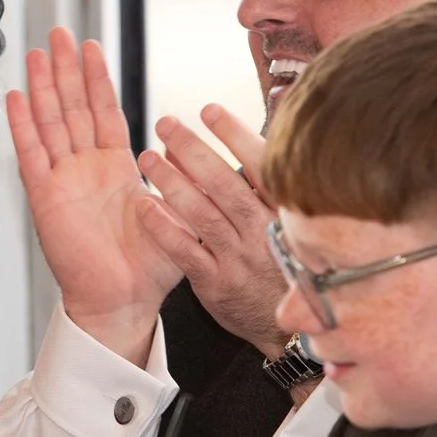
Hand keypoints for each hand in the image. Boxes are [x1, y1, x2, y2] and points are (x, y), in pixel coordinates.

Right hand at [7, 28, 189, 361]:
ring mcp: (63, 178)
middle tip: (59, 33)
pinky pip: (32, 152)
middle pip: (73, 106)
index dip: (98, 79)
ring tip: (38, 51)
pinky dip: (23, 124)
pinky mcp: (45, 195)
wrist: (124, 300)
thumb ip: (180, 180)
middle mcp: (86, 168)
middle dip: (67, 68)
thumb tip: (189, 150)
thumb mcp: (178, 212)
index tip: (91, 46)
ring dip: (44, 85)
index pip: (105, 112)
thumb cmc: (150, 268)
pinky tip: (17, 95)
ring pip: (51, 120)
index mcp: (116, 168)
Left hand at [136, 105, 290, 360]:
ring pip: (202, 214)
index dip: (234, 136)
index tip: (208, 109)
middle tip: (165, 123)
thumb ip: (269, 179)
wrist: (291, 326)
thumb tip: (250, 131)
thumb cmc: (285, 261)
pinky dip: (164, 228)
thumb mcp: (292, 221)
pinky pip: (186, 251)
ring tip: (146, 157)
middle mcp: (265, 232)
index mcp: (287, 212)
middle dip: (193, 150)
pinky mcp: (216, 283)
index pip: (262, 166)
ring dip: (171, 182)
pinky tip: (143, 206)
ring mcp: (239, 258)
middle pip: (225, 185)